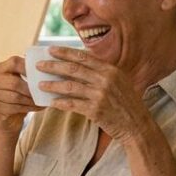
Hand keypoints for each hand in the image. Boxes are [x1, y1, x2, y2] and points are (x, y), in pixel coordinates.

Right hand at [0, 55, 39, 136]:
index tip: (42, 73)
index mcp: (0, 68)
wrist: (9, 119)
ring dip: (31, 100)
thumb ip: (28, 72)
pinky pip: (15, 108)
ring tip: (42, 101)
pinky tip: (37, 107)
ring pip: (15, 97)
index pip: (14, 62)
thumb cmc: (19, 95)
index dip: (28, 67)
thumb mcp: (22, 81)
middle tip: (44, 91)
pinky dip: (28, 108)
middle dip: (31, 88)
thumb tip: (47, 64)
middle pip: (14, 82)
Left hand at [36, 47, 151, 143]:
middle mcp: (105, 80)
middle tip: (39, 65)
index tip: (50, 50)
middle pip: (73, 69)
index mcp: (111, 70)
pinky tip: (51, 102)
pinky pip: (72, 104)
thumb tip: (79, 64)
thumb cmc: (126, 104)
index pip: (83, 57)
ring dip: (52, 84)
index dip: (65, 52)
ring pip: (70, 86)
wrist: (137, 126)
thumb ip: (102, 73)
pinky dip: (60, 103)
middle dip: (53, 66)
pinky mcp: (95, 110)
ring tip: (40, 85)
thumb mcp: (119, 82)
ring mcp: (100, 95)